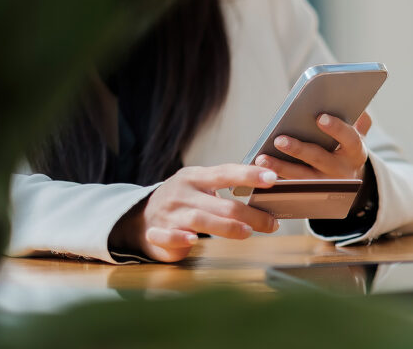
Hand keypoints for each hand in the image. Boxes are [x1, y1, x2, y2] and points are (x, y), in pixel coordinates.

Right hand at [110, 164, 280, 262]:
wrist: (140, 217)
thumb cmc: (183, 200)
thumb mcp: (200, 186)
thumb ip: (227, 186)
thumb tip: (268, 190)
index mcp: (196, 177)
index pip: (225, 173)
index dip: (249, 175)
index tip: (272, 178)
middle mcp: (183, 193)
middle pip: (220, 203)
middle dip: (249, 214)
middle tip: (272, 223)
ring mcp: (169, 214)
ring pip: (199, 219)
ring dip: (226, 227)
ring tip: (247, 232)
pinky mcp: (157, 234)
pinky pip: (167, 236)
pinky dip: (180, 238)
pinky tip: (193, 240)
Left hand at [254, 111, 371, 179]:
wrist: (346, 183)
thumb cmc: (345, 152)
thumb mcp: (354, 138)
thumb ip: (358, 122)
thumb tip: (355, 104)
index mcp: (356, 152)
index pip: (350, 139)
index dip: (336, 129)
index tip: (320, 117)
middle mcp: (342, 171)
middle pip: (319, 159)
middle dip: (298, 149)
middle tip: (279, 140)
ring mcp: (326, 186)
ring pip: (302, 177)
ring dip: (281, 167)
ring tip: (262, 157)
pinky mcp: (311, 195)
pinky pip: (292, 188)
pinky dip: (276, 180)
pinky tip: (261, 171)